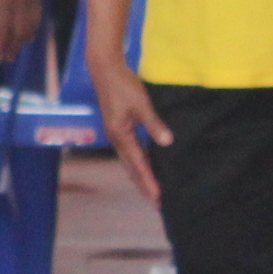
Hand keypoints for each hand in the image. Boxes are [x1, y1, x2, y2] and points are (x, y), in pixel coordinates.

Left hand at [0, 0, 43, 68]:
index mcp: (5, 2)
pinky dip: (33, 29)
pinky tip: (29, 35)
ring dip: (23, 40)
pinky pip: (38, 17)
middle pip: (19, 32)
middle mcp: (21, 3)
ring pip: (31, 26)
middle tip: (7, 59)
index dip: (2, 45)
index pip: (4, 30)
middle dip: (13, 47)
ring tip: (16, 50)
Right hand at [92, 57, 172, 202]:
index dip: (149, 181)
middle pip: (131, 169)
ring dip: (140, 178)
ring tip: (152, 191)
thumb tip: (167, 142)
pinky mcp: (118, 129)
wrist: (105, 69)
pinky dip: (138, 165)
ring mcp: (116, 135)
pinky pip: (130, 153)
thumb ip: (154, 123)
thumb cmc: (123, 85)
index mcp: (120, 135)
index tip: (159, 197)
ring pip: (130, 163)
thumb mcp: (141, 103)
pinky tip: (146, 167)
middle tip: (157, 204)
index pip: (138, 164)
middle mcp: (116, 139)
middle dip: (144, 186)